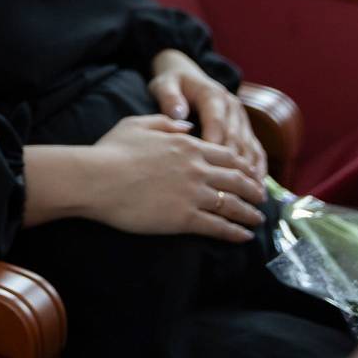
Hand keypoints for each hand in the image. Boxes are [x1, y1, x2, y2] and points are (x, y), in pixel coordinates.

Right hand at [88, 114, 265, 241]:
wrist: (96, 178)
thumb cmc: (110, 150)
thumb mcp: (137, 124)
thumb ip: (166, 122)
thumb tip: (187, 124)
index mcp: (186, 146)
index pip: (227, 155)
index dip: (243, 166)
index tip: (250, 173)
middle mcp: (196, 169)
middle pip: (237, 179)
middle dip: (254, 190)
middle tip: (262, 198)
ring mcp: (192, 194)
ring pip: (233, 204)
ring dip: (250, 213)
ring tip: (258, 219)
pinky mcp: (183, 218)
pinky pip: (218, 226)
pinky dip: (235, 232)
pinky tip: (244, 236)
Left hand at [147, 49, 266, 179]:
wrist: (185, 75)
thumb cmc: (172, 83)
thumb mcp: (164, 84)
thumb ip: (169, 97)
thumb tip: (179, 113)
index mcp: (213, 96)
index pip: (217, 123)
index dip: (214, 145)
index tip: (208, 169)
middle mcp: (232, 107)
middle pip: (236, 138)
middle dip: (234, 165)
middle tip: (229, 189)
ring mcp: (241, 118)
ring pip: (249, 146)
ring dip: (250, 170)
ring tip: (249, 194)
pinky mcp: (245, 128)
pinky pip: (255, 148)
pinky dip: (258, 167)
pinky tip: (258, 185)